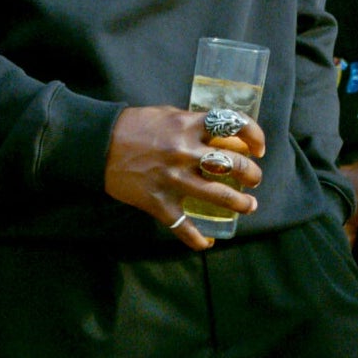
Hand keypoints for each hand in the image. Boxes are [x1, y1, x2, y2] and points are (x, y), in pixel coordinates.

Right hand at [106, 105, 265, 248]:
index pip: (233, 125)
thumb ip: (193, 124)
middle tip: (255, 179)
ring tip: (249, 205)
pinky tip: (208, 242)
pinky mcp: (159, 202)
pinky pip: (182, 226)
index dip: (254, 135)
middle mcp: (185, 152)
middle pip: (233, 164)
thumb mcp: (168, 114)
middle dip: (251, 174)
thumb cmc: (134, 126)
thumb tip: (219, 133)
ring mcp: (173, 180)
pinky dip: (197, 238)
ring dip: (240, 203)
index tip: (259, 147)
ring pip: (218, 196)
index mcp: (189, 126)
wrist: (98, 145)